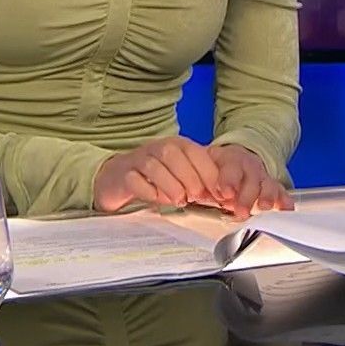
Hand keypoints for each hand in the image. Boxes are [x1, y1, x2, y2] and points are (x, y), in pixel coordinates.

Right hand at [94, 135, 228, 212]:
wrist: (118, 178)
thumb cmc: (156, 178)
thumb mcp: (182, 176)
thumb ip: (203, 183)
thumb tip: (226, 198)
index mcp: (176, 145)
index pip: (195, 152)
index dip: (209, 172)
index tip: (219, 193)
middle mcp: (157, 148)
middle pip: (174, 155)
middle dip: (190, 178)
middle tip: (196, 197)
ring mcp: (138, 160)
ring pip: (154, 166)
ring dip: (170, 185)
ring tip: (179, 200)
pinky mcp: (123, 175)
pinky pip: (134, 180)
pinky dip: (148, 191)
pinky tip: (157, 199)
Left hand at [207, 144, 293, 218]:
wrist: (233, 160)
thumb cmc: (215, 170)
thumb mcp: (203, 168)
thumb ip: (199, 182)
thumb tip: (190, 196)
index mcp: (229, 159)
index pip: (230, 167)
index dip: (228, 180)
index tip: (225, 193)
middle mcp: (249, 166)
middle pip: (252, 178)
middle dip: (247, 195)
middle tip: (241, 210)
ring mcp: (262, 177)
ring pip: (268, 185)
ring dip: (266, 197)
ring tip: (263, 208)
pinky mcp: (272, 187)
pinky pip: (280, 192)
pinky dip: (284, 201)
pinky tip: (286, 209)